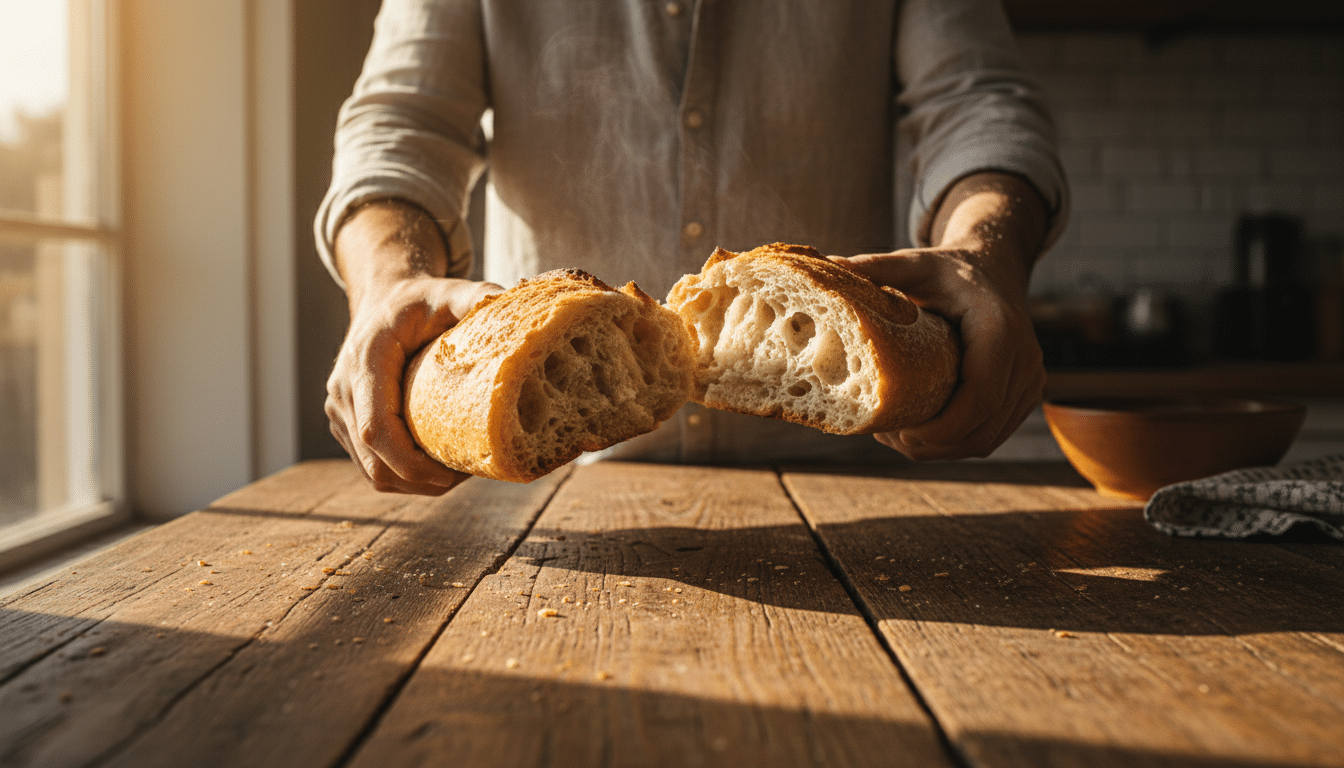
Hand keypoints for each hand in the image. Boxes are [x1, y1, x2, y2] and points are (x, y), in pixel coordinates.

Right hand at [325, 200, 501, 493]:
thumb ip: (475, 297)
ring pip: (372, 471)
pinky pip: (371, 465)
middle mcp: (343, 390)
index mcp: (364, 363)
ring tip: (456, 473)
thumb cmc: (420, 299)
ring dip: (413, 483)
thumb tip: (508, 304)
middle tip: (466, 476)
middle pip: (375, 462)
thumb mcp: (447, 292)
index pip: (376, 429)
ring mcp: (340, 410)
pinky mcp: (347, 423)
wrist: (384, 299)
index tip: (450, 475)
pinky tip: (437, 466)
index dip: (410, 463)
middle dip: (420, 481)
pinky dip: (403, 475)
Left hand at [832, 172, 1048, 459]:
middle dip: (929, 444)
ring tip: (895, 434)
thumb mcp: (913, 263)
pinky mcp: (1025, 396)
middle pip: (980, 430)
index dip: (938, 428)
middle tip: (883, 435)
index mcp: (999, 329)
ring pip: (984, 441)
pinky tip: (918, 430)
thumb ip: (874, 268)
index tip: (893, 431)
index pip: (979, 399)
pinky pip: (989, 436)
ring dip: (938, 449)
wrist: (994, 271)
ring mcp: (1030, 381)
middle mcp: (1024, 359)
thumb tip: (825, 264)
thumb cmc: (946, 271)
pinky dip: (953, 443)